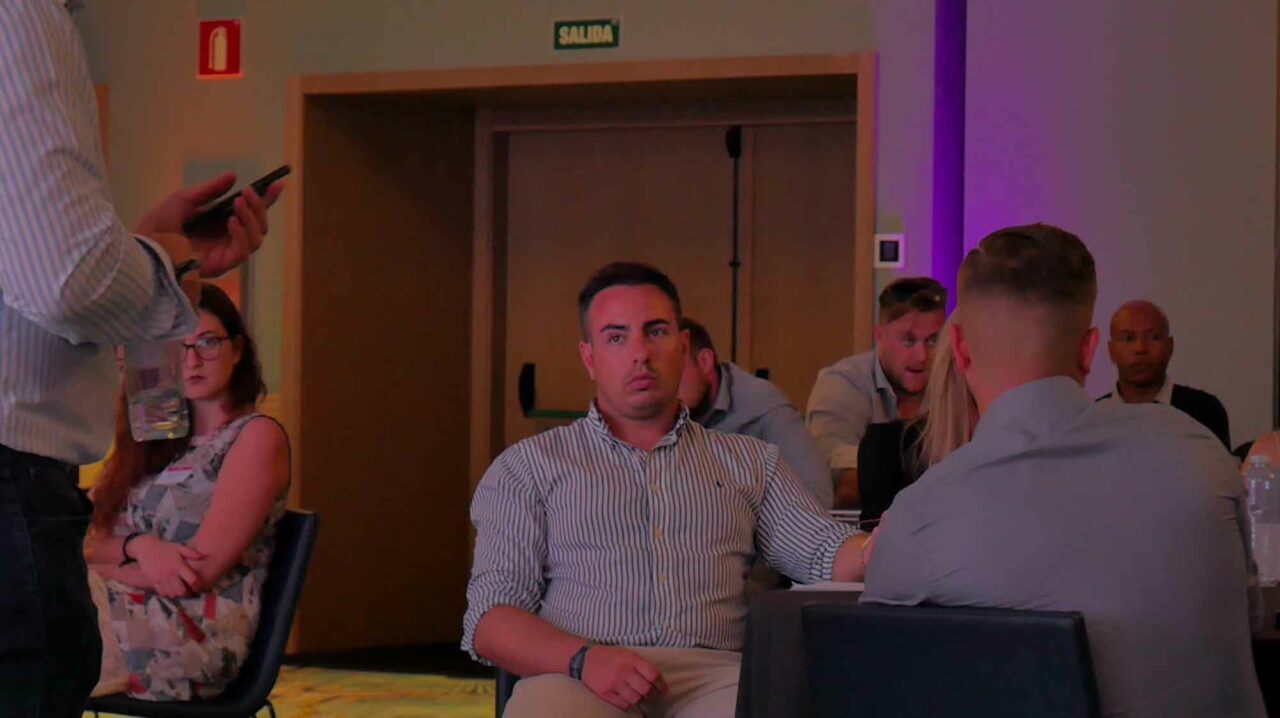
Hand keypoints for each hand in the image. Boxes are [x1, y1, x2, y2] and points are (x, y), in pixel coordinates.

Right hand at [132, 535, 204, 597]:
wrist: (147, 548)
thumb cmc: (165, 548)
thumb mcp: (179, 548)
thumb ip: (191, 553)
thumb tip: (203, 555)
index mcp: (179, 566)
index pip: (191, 580)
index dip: (196, 584)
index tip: (196, 584)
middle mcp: (170, 573)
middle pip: (181, 591)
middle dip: (186, 592)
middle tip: (187, 590)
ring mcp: (161, 578)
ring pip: (171, 594)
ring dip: (176, 594)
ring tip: (178, 590)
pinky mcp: (153, 581)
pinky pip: (162, 592)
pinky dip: (167, 593)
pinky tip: (169, 589)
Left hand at [134, 171, 284, 277]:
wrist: (143, 248)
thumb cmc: (158, 225)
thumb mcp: (184, 200)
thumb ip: (209, 190)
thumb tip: (232, 176)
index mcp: (220, 224)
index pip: (250, 213)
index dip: (266, 200)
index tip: (278, 184)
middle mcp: (227, 239)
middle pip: (260, 226)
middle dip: (259, 207)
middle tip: (248, 193)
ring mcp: (226, 253)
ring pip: (257, 239)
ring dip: (252, 219)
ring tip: (239, 204)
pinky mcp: (222, 266)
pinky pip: (243, 251)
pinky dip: (242, 234)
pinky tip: (231, 222)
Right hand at [580, 646, 666, 711]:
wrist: (586, 659)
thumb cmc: (611, 656)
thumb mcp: (628, 654)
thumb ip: (642, 665)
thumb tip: (658, 681)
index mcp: (631, 659)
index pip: (653, 675)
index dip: (661, 684)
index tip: (663, 689)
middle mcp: (623, 671)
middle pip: (646, 690)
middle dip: (650, 694)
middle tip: (649, 694)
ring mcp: (613, 683)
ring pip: (635, 699)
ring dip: (638, 699)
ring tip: (636, 695)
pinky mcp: (605, 693)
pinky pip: (623, 705)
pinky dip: (628, 704)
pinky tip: (626, 698)